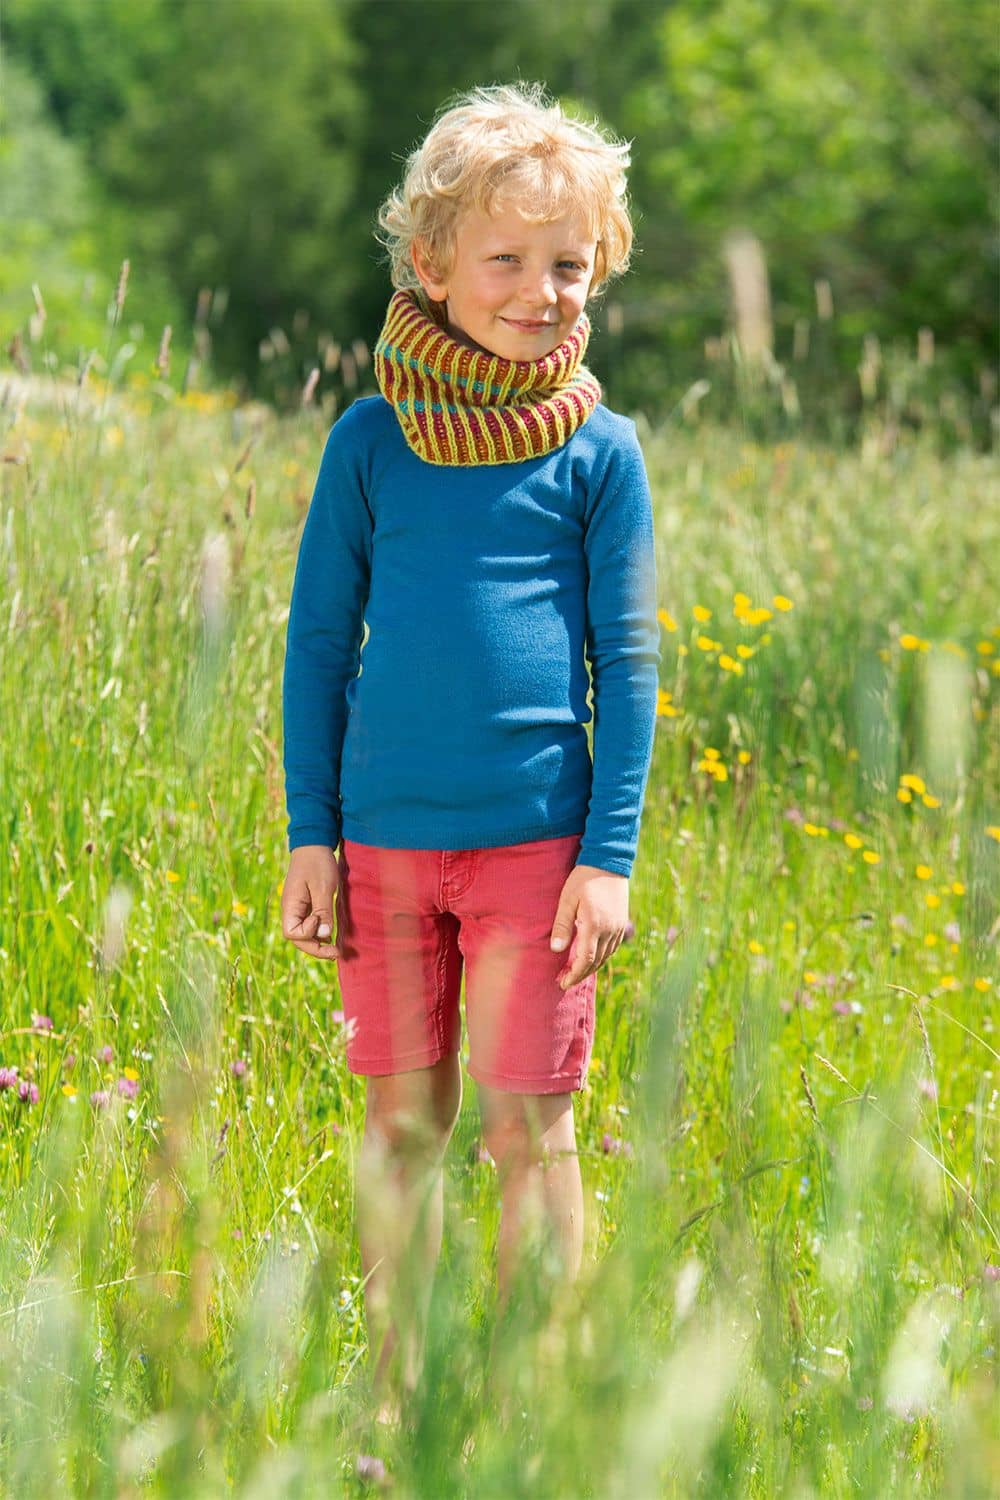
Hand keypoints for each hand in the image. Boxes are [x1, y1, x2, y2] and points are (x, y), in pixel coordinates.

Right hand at [281, 845, 340, 960]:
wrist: (315, 844)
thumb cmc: (317, 863)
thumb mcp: (323, 886)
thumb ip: (322, 911)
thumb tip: (324, 935)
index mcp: (290, 905)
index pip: (292, 933)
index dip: (307, 934)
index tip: (320, 921)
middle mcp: (291, 910)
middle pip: (298, 939)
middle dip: (316, 949)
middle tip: (337, 954)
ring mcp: (298, 909)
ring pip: (305, 935)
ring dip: (319, 944)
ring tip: (336, 950)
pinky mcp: (307, 907)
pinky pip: (311, 926)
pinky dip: (320, 934)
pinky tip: (332, 937)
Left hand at [549, 864, 628, 988]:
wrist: (608, 863)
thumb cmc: (583, 879)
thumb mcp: (567, 900)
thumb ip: (562, 926)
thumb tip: (556, 950)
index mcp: (594, 925)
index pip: (586, 959)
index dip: (574, 974)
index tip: (563, 983)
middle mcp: (609, 930)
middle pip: (596, 962)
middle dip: (580, 974)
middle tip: (565, 980)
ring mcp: (617, 927)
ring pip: (606, 956)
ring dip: (591, 967)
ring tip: (575, 971)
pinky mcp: (621, 922)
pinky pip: (612, 947)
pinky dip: (601, 957)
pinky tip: (591, 957)